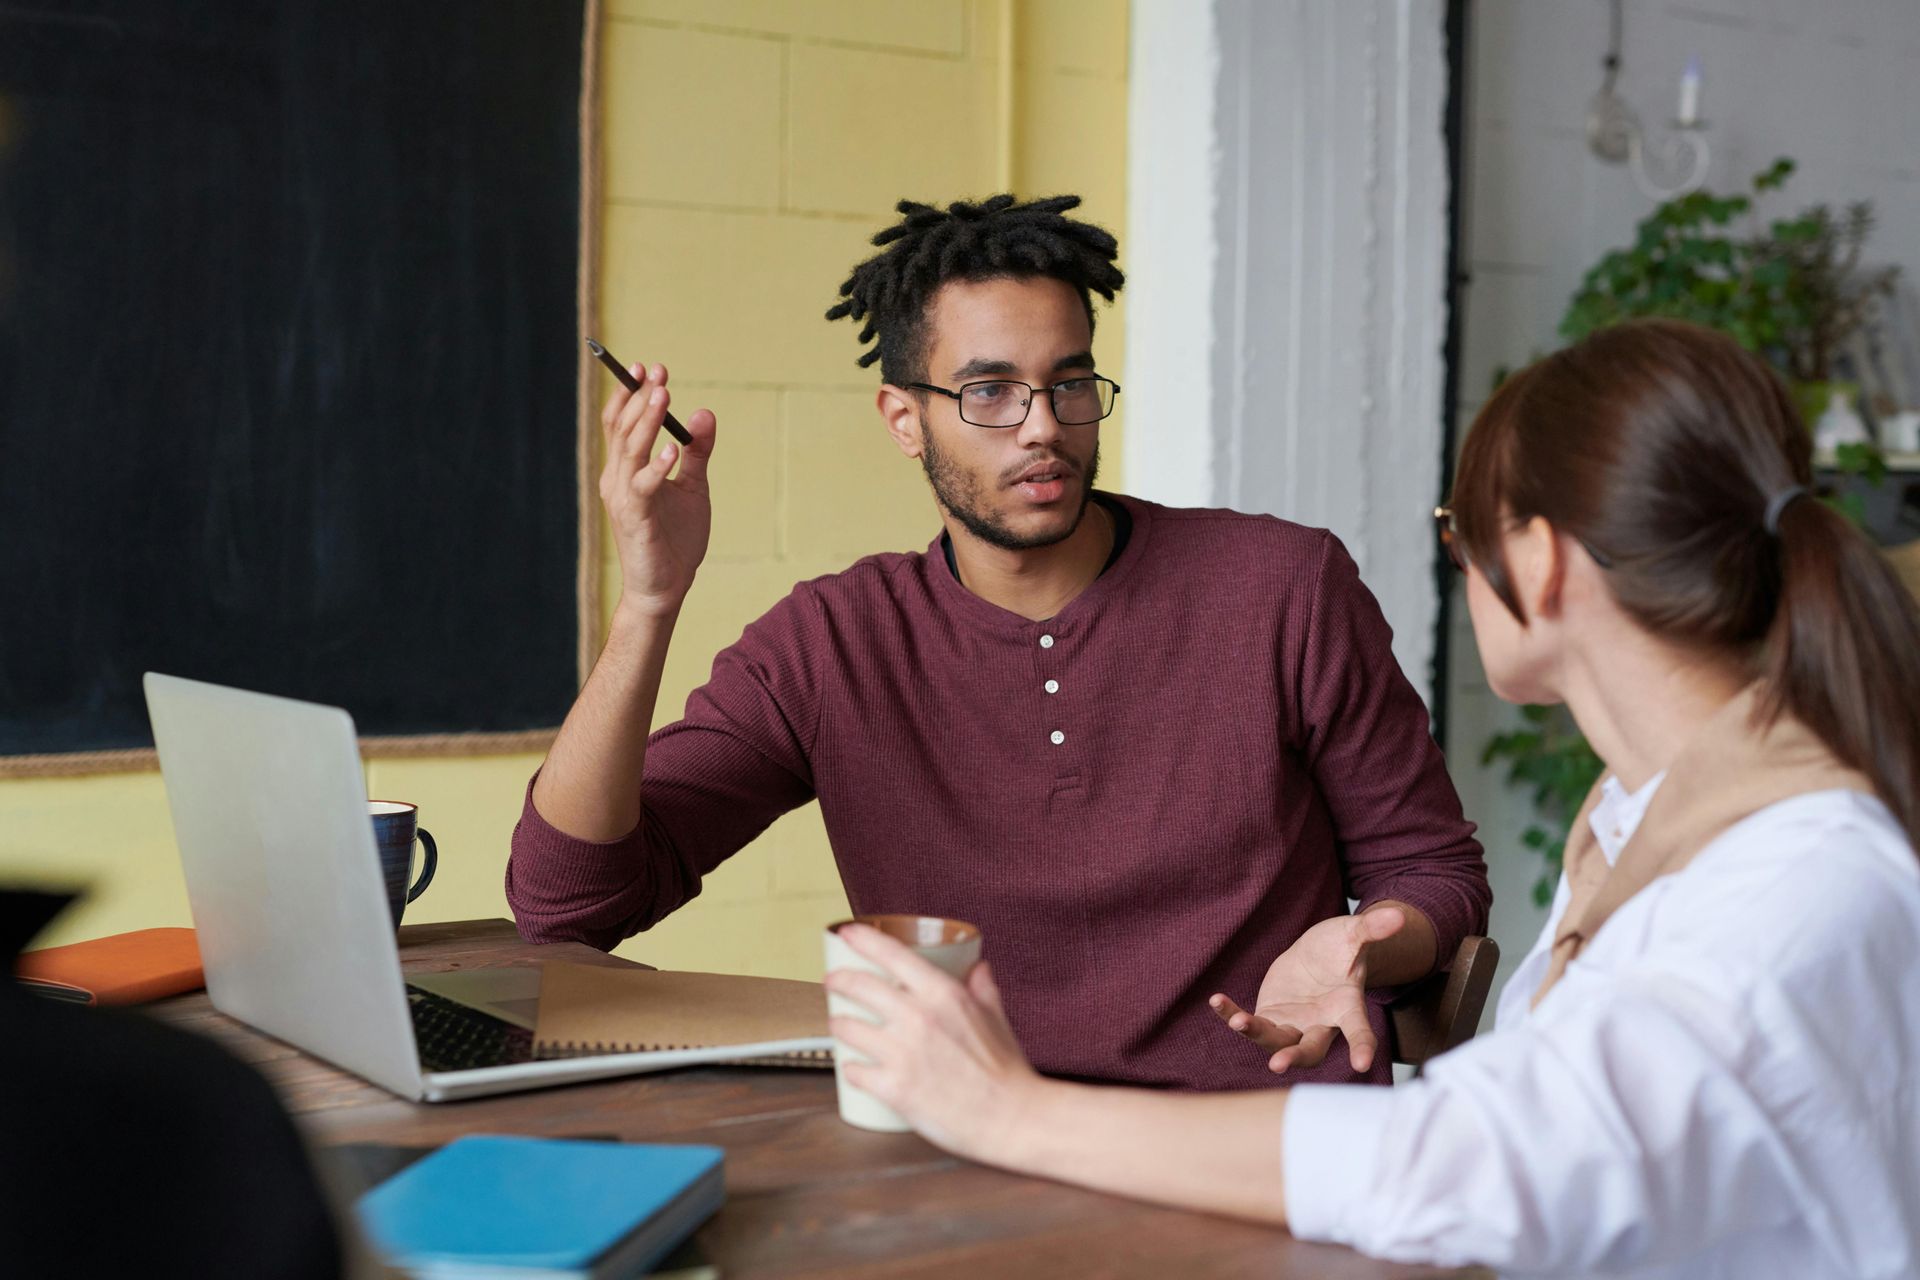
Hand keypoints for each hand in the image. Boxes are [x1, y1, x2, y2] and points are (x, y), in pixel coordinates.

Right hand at [598, 361, 716, 618]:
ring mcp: (624, 499)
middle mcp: (617, 479)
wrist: (665, 587)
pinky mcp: (636, 519)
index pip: (621, 423)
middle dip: (638, 397)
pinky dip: (657, 466)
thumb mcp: (693, 487)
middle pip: (622, 429)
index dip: (630, 394)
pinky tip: (673, 450)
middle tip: (657, 372)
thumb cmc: (675, 539)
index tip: (650, 368)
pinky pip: (643, 487)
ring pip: (629, 450)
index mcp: (625, 470)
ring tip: (662, 394)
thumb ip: (698, 452)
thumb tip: (704, 413)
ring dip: (646, 421)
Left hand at [825, 924, 1042, 1163]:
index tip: (848, 932)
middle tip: (833, 981)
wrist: (1011, 1119)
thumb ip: (983, 988)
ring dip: (839, 1025)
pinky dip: (851, 1068)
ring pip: (847, 1027)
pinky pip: (854, 1071)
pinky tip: (854, 1068)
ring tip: (840, 1026)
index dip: (863, 938)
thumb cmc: (1006, 1071)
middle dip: (839, 980)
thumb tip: (977, 967)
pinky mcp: (893, 1088)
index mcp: (943, 994)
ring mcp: (902, 1053)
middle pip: (858, 986)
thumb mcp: (996, 1016)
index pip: (891, 953)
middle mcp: (918, 1018)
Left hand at [1207, 906, 1406, 1073]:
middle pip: (1310, 1049)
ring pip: (1275, 1040)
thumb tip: (1398, 915)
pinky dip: (1231, 1014)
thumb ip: (1372, 928)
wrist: (1318, 955)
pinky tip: (1216, 1001)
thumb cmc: (1341, 947)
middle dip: (1294, 1057)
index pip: (1358, 1030)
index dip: (1361, 1047)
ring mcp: (1293, 1025)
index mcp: (1346, 1008)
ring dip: (1256, 1034)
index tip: (1361, 1065)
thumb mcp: (1353, 934)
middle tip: (1277, 1064)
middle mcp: (1320, 1024)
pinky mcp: (1270, 1018)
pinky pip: (1249, 1023)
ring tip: (1238, 1021)